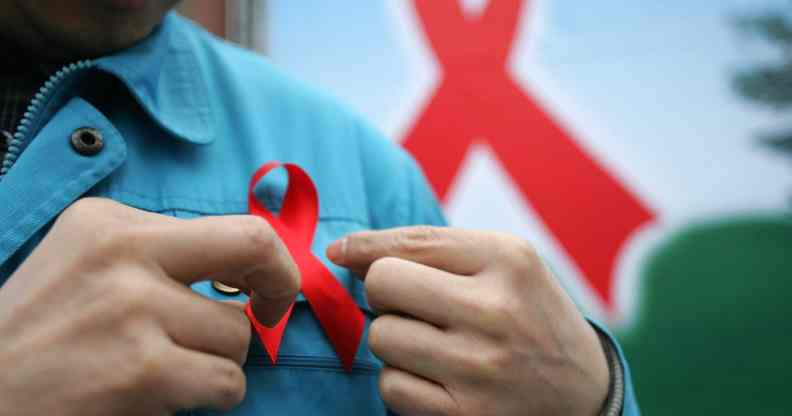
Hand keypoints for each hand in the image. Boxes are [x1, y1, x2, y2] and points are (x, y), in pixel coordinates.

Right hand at [0, 198, 299, 415]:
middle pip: (253, 246)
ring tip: (167, 368)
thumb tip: (250, 271)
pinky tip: (163, 395)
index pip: (230, 226)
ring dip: (218, 361)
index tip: (260, 289)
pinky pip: (227, 382)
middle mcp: (122, 252)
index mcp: (110, 223)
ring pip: (238, 334)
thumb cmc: (42, 337)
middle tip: (271, 313)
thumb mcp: (90, 268)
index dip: (264, 261)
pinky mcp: (142, 368)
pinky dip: (211, 396)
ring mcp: (132, 308)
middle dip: (282, 283)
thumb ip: (162, 258)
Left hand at [327, 226, 608, 415]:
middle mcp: (495, 310)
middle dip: (385, 293)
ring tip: (434, 342)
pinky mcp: (466, 414)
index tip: (341, 253)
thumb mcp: (504, 262)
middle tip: (412, 304)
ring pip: (381, 337)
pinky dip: (402, 379)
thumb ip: (431, 248)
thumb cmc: (530, 313)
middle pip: (382, 285)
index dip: (364, 248)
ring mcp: (480, 366)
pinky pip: (390, 386)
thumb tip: (344, 253)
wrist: (584, 390)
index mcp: (508, 259)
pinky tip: (437, 376)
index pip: (407, 243)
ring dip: (395, 338)